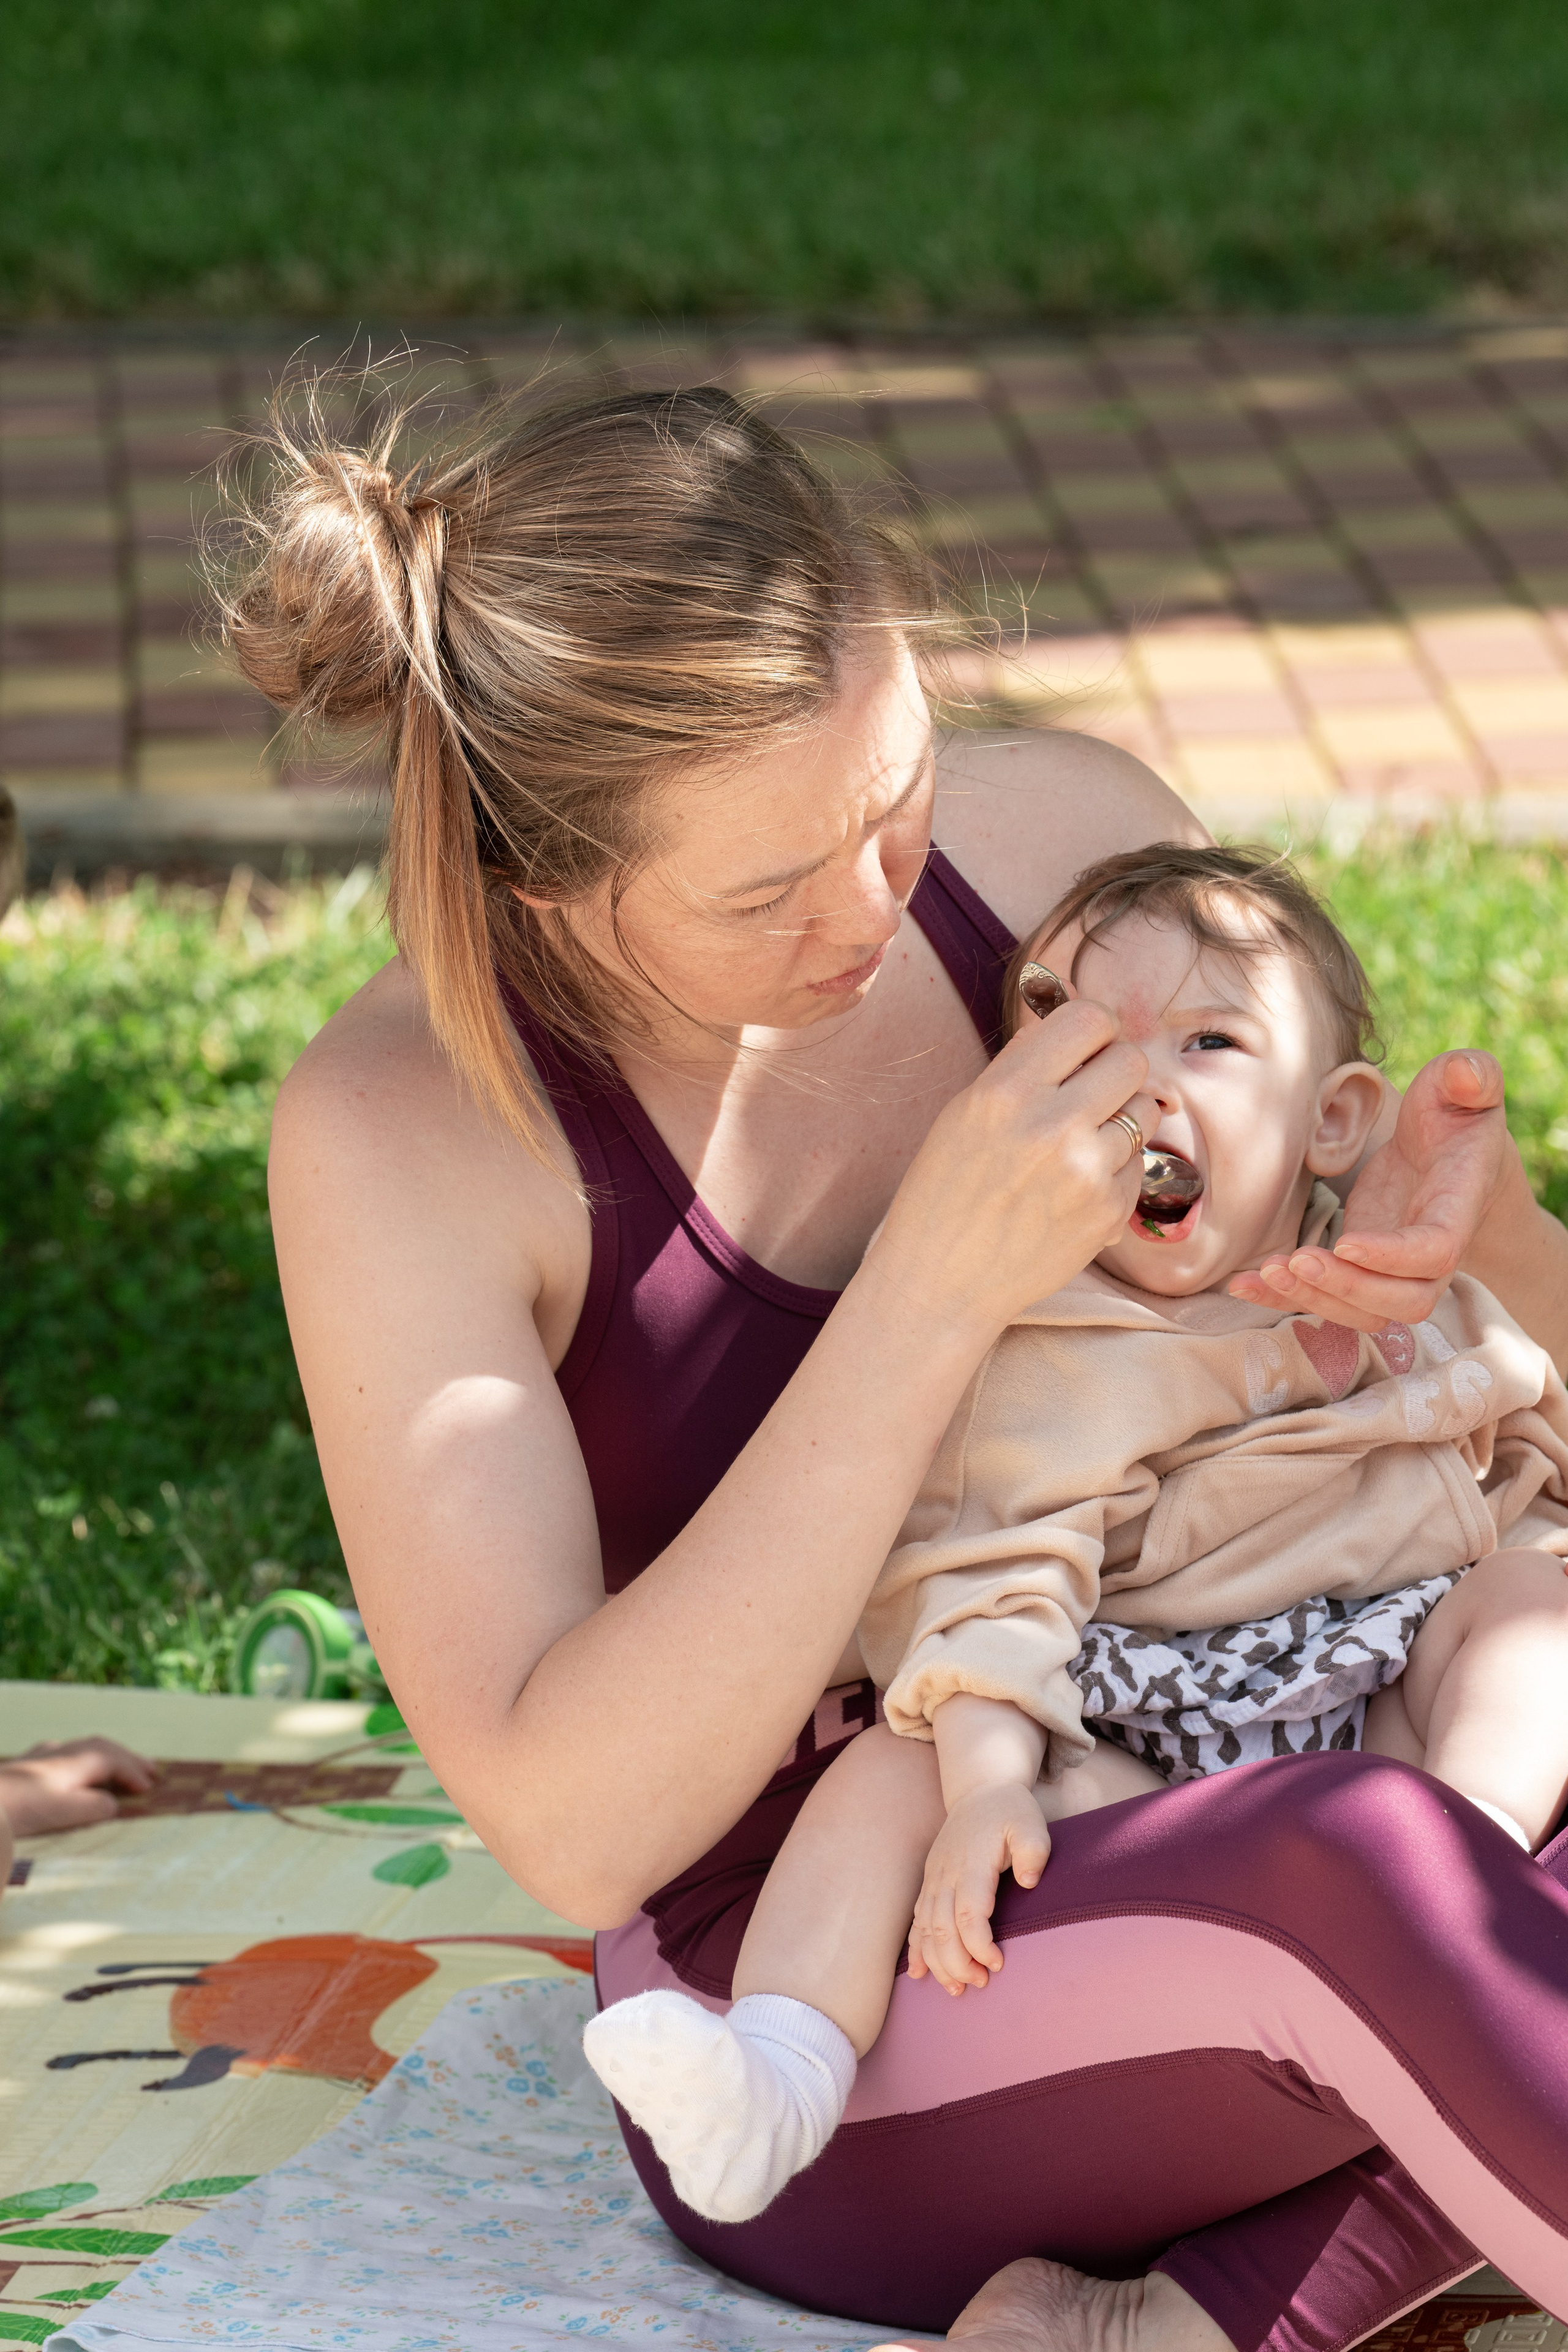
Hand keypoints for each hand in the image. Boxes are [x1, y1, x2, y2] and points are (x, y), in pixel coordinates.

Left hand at [0, 1737, 157, 1836]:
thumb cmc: (26, 1808)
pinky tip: (75, 1766)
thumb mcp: (67, 1812)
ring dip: (107, 1756)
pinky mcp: (28, 1765)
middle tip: (152, 1769)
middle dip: (128, 1758)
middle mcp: (64, 1751)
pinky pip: (67, 1754)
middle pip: (104, 1748)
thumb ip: (94, 1806)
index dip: (134, 1773)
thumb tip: (111, 1803)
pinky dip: (83, 1759)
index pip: (115, 1761)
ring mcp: (44, 1755)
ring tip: (120, 1765)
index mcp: (79, 1760)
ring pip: (84, 1748)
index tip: (151, 1788)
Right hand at [871, 998, 1157, 1341]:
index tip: (1086, 1047)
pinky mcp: (1108, 1211)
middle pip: (1130, 1060)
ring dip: (1121, 1118)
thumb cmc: (944, 1193)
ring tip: (1080, 1144)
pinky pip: (1138, 1163)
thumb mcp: (964, 1113)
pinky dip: (1114, 1169)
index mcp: (1005, 1091)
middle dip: (1114, 1071)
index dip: (1095, 1029)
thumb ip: (1024, 1067)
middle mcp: (1050, 1125)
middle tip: (1090, 1094)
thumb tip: (1081, 1026)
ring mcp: (1085, 1171)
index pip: (1089, 1019)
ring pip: (1145, 1110)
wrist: (940, 1282)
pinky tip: (1075, 1189)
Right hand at [907, 1782, 1050, 1993]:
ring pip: (926, 1929)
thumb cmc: (1010, 1811)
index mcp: (972, 1864)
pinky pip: (918, 1920)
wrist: (982, 1790)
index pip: (969, 1914)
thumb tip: (1029, 1881)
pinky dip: (916, 1948)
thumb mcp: (1030, 1824)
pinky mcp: (930, 1882)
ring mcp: (935, 1879)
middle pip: (942, 1929)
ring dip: (937, 1962)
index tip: (998, 1964)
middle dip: (958, 1964)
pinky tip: (918, 1973)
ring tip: (955, 1989)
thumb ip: (1033, 1850)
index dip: (979, 1945)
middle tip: (980, 1983)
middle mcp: (947, 1874)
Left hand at [1228, 1051, 1511, 1331]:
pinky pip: (1330, 1298)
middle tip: (1295, 1261)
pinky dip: (1286, 1298)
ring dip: (1313, 1298)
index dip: (1391, 1256)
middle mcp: (1434, 1253)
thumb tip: (1466, 1075)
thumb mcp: (1468, 1088)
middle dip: (1347, 1288)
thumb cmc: (1457, 1116)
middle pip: (1402, 1300)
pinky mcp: (1362, 1266)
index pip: (1434, 1251)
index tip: (1345, 1240)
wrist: (1450, 1150)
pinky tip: (1244, 1282)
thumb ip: (1472, 1077)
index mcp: (1457, 1209)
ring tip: (1264, 1272)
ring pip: (1364, 1311)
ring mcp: (1397, 1268)